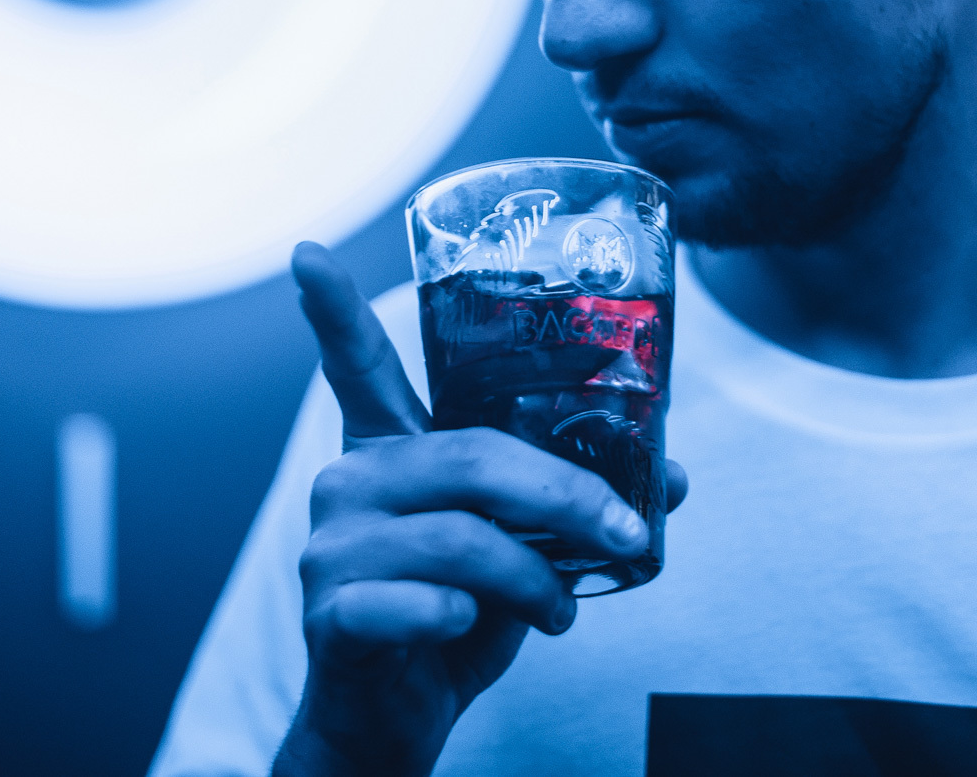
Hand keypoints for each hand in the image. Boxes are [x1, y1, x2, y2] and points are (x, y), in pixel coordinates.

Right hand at [273, 243, 686, 776]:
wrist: (391, 723)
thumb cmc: (452, 620)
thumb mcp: (523, 556)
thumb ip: (573, 511)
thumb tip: (668, 478)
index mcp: (388, 454)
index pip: (359, 368)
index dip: (331, 308)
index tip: (308, 253)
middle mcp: (349, 484)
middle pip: (469, 458)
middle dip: (566, 496)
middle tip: (625, 534)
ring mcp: (331, 547)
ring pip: (460, 537)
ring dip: (536, 579)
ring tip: (562, 610)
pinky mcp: (331, 611)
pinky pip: (418, 601)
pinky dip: (463, 620)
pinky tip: (466, 630)